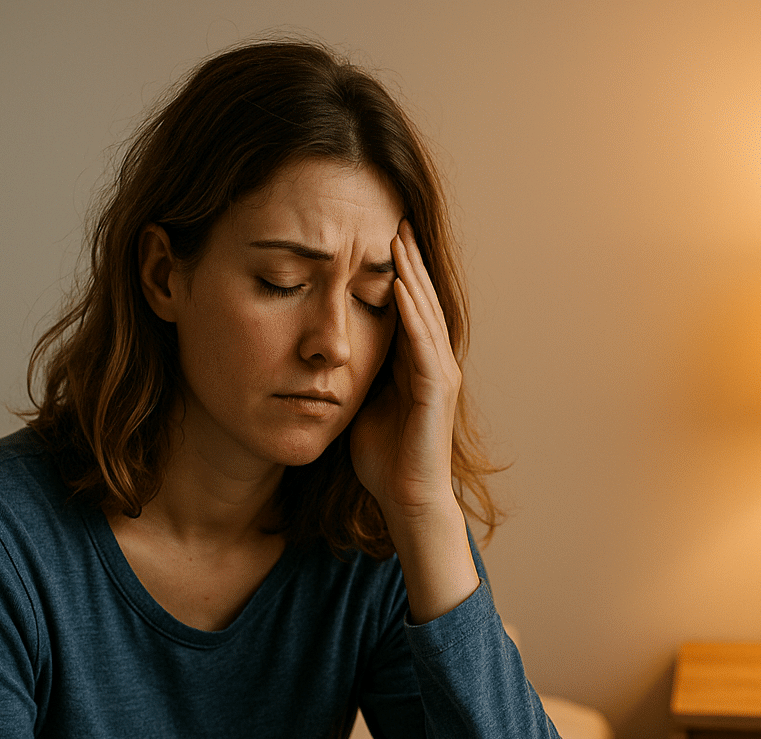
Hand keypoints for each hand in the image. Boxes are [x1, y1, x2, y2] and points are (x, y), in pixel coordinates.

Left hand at [348, 219, 478, 622]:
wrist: (405, 501)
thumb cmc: (382, 461)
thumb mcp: (357, 402)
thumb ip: (350, 373)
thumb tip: (320, 350)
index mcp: (414, 363)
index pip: (406, 305)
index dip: (393, 270)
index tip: (375, 235)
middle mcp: (433, 361)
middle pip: (421, 298)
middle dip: (407, 258)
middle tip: (393, 214)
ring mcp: (439, 373)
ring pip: (426, 311)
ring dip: (413, 273)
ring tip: (398, 236)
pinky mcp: (437, 389)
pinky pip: (423, 342)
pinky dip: (413, 311)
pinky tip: (400, 284)